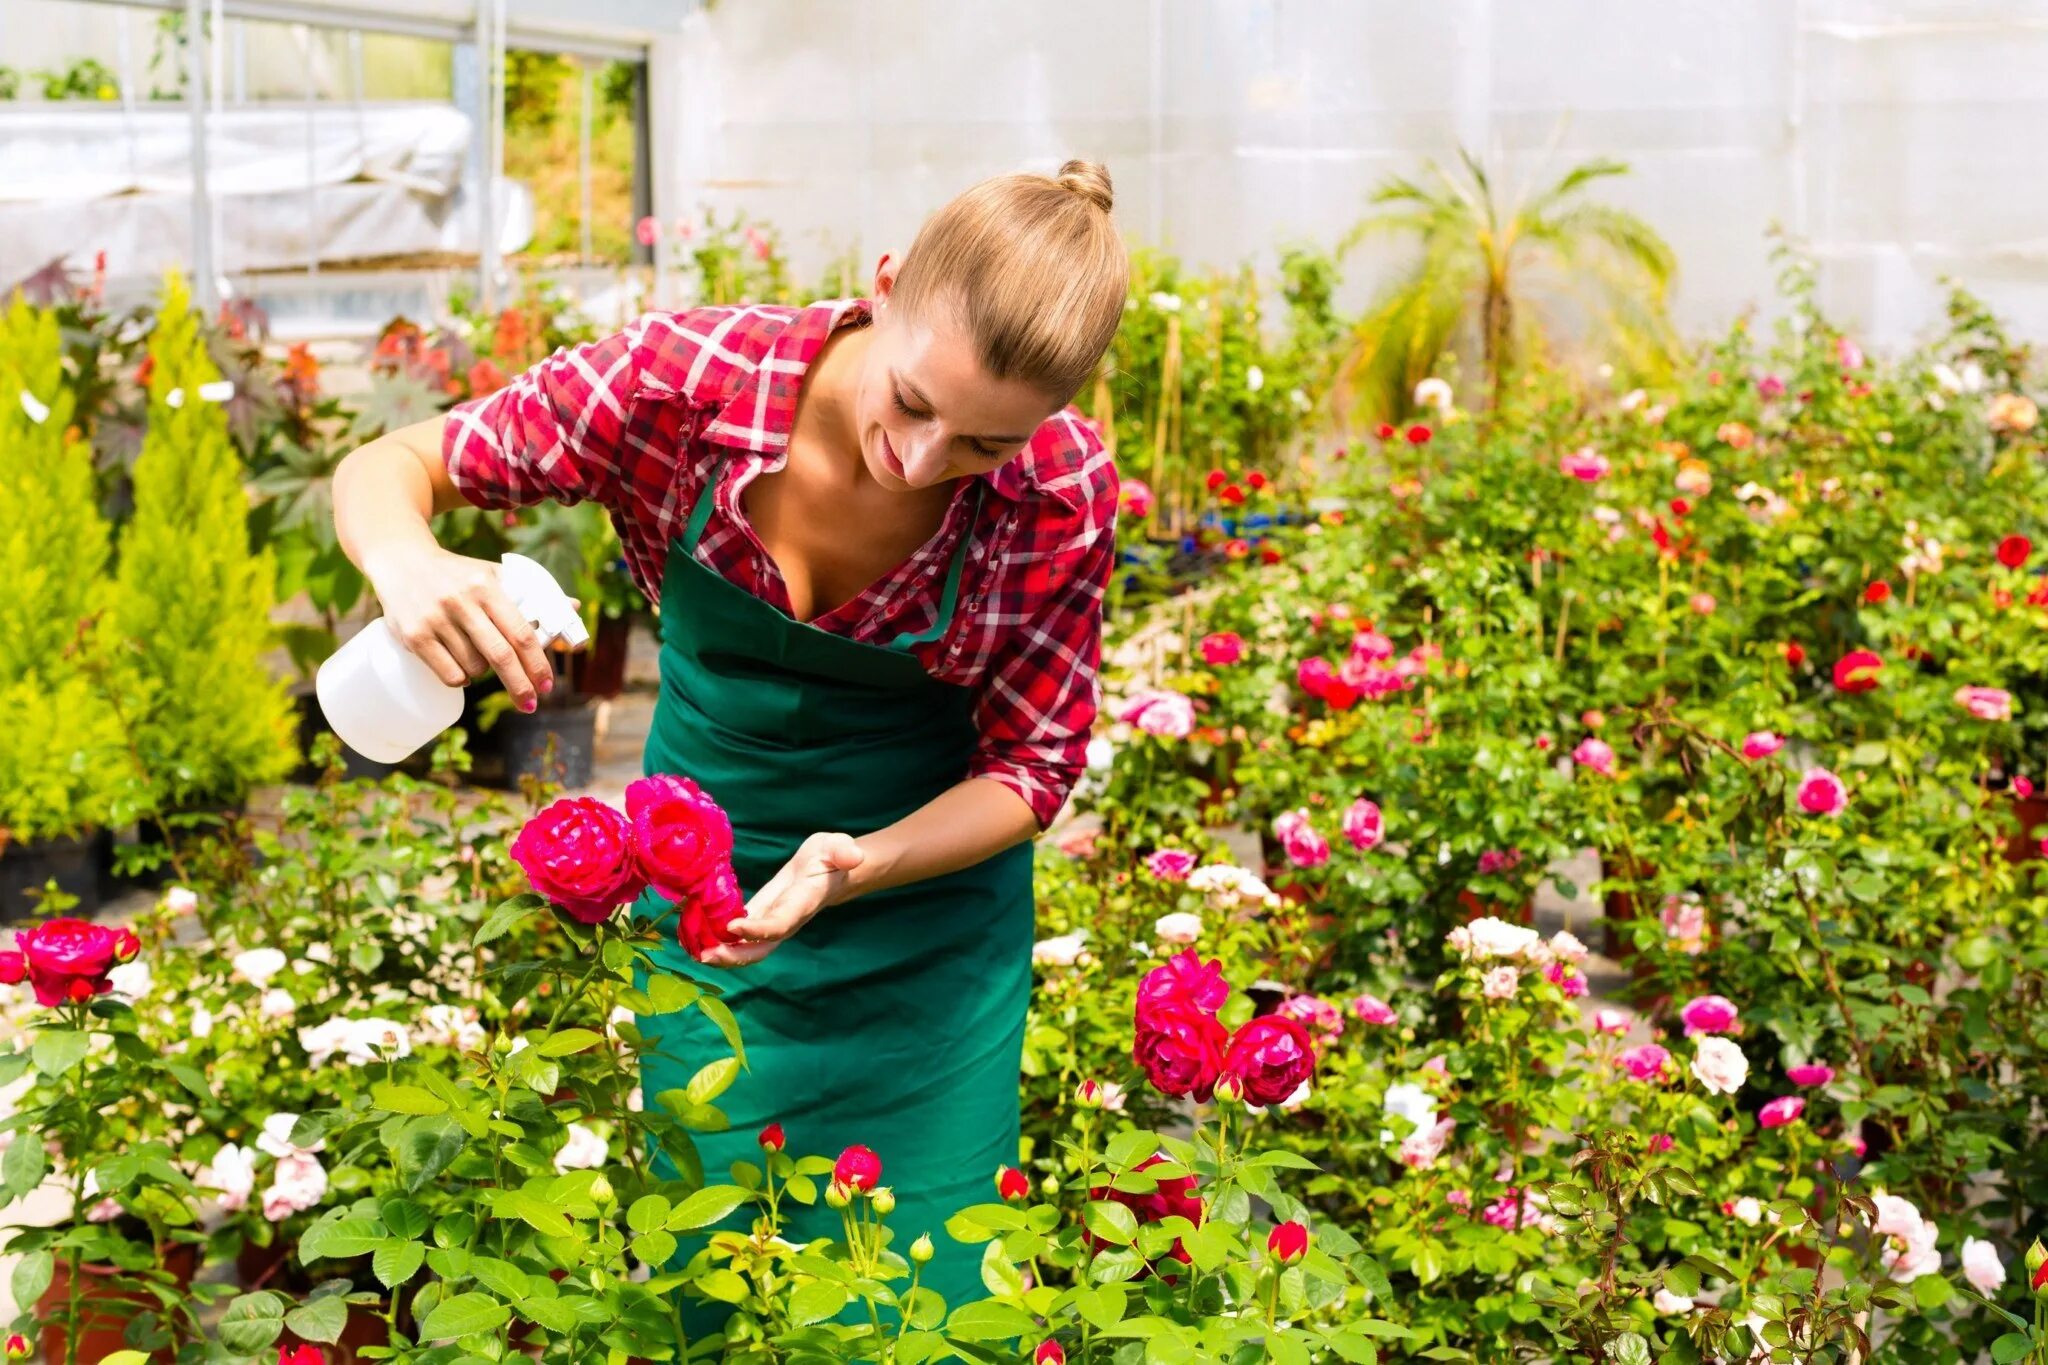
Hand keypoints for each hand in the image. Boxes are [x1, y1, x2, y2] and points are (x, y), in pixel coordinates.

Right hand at [365, 544, 554, 708]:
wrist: (401, 559)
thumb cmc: (457, 573)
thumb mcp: (493, 574)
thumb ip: (531, 591)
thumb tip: (572, 607)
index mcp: (487, 586)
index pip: (520, 633)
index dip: (538, 663)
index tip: (547, 685)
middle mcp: (461, 602)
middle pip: (500, 656)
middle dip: (520, 685)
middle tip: (530, 703)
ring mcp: (435, 620)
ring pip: (474, 668)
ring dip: (483, 673)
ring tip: (476, 655)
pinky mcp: (414, 636)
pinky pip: (449, 674)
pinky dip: (461, 678)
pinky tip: (460, 666)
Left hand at [697, 833, 864, 967]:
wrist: (831, 868)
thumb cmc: (833, 856)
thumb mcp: (839, 847)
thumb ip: (844, 852)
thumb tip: (853, 855)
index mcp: (801, 904)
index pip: (780, 924)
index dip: (758, 930)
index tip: (734, 926)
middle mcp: (786, 921)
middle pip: (760, 949)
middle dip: (733, 956)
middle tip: (705, 955)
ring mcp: (772, 923)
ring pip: (747, 948)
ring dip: (721, 953)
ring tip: (693, 950)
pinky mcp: (761, 916)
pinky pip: (739, 936)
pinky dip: (718, 939)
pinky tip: (695, 936)